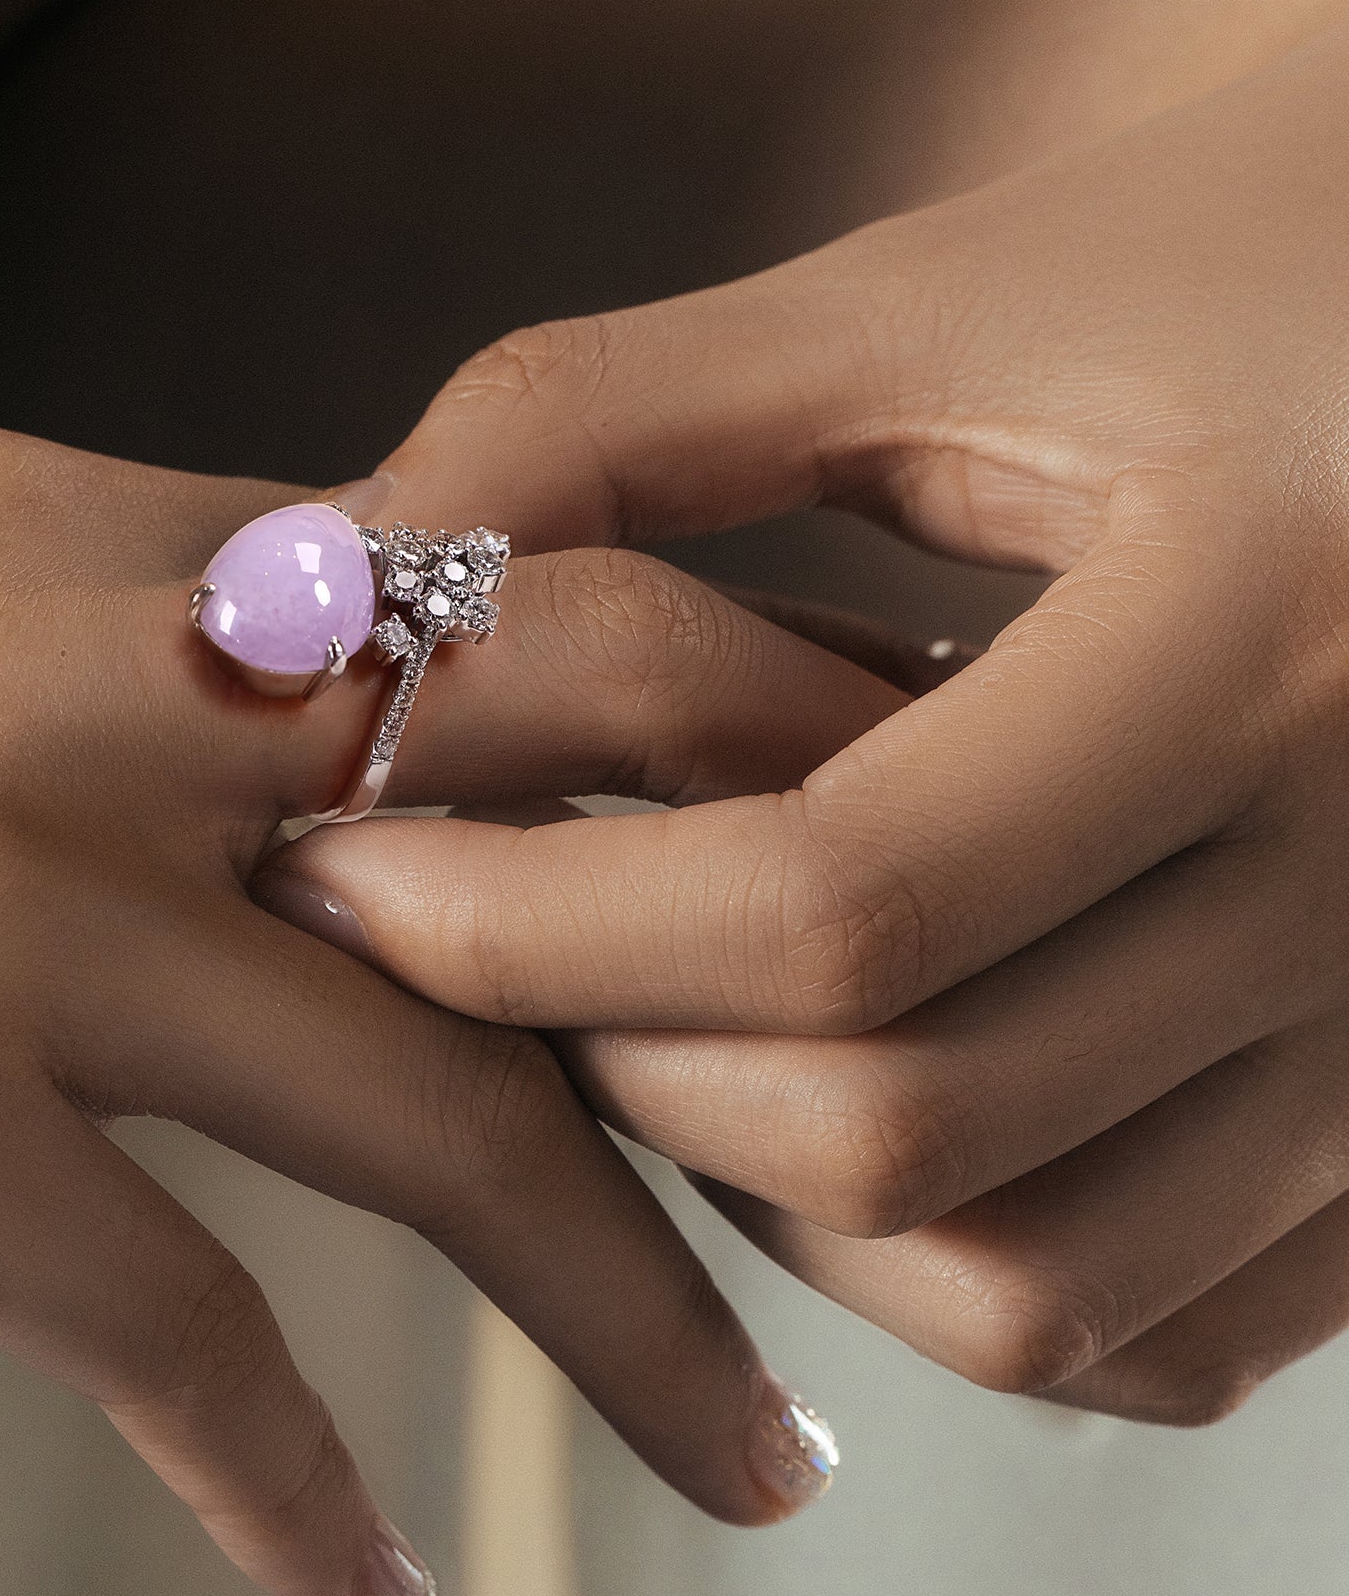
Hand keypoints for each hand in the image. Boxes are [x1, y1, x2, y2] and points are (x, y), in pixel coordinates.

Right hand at [0, 428, 897, 1595]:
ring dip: (615, 1307)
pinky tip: (359, 1584)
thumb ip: (114, 663)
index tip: (825, 857)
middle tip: (903, 1114)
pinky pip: (182, 1324)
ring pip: (425, 1099)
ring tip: (748, 1457)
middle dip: (762, 949)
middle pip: (537, 795)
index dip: (696, 731)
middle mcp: (52, 675)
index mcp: (60, 538)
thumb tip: (373, 765)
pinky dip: (287, 1479)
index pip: (478, 605)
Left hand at [270, 16, 1348, 1426]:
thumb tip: (339, 570)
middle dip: (606, 1057)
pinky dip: (939, 1261)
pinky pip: (1149, 1326)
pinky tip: (847, 1088)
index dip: (530, 922)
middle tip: (471, 935)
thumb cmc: (1243, 269)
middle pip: (898, 1127)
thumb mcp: (939, 298)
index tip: (342, 868)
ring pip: (1021, 1286)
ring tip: (647, 1011)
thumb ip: (615, 417)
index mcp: (1262, 638)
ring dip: (755, 1188)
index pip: (833, 904)